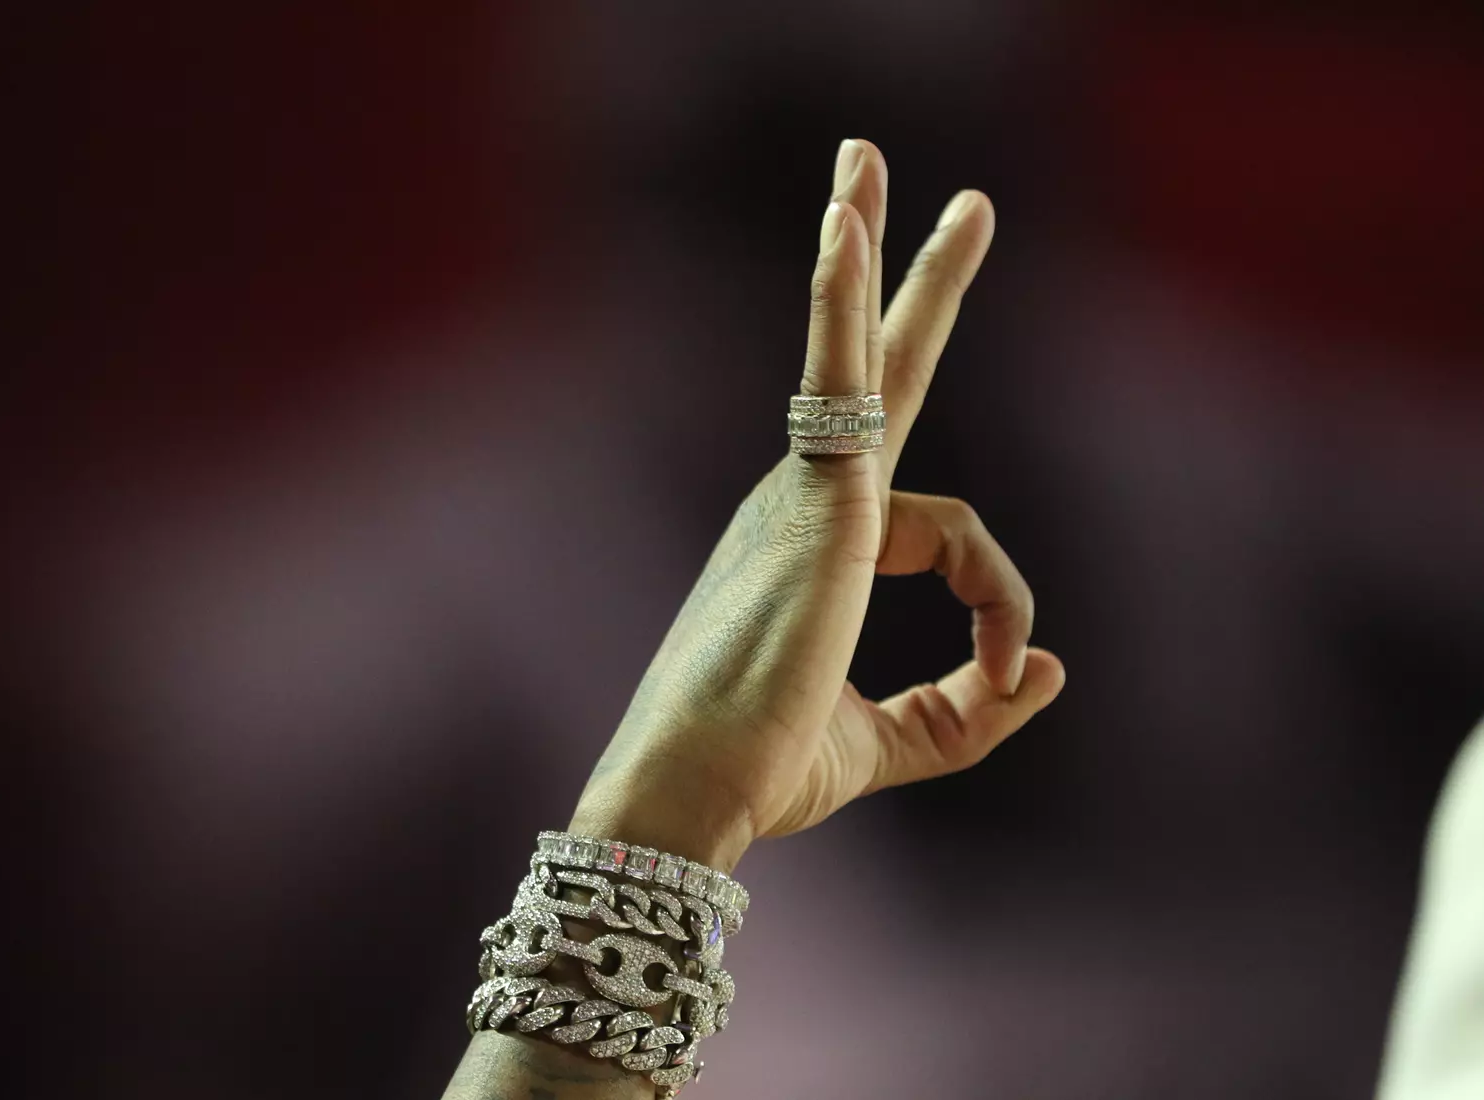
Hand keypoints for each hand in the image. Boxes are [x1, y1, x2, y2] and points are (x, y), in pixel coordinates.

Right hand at [570, 139, 1065, 870]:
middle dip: (906, 281)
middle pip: (872, 368)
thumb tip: (1052, 668)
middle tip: (957, 202)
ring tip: (889, 160)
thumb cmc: (764, 768)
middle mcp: (806, 502)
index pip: (947, 534)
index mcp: (821, 547)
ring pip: (861, 352)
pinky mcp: (814, 497)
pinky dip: (835, 300)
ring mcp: (805, 492)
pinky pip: (831, 377)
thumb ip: (968, 711)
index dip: (1002, 602)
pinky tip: (844, 221)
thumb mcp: (894, 743)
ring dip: (877, 252)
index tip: (1012, 674)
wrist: (696, 790)